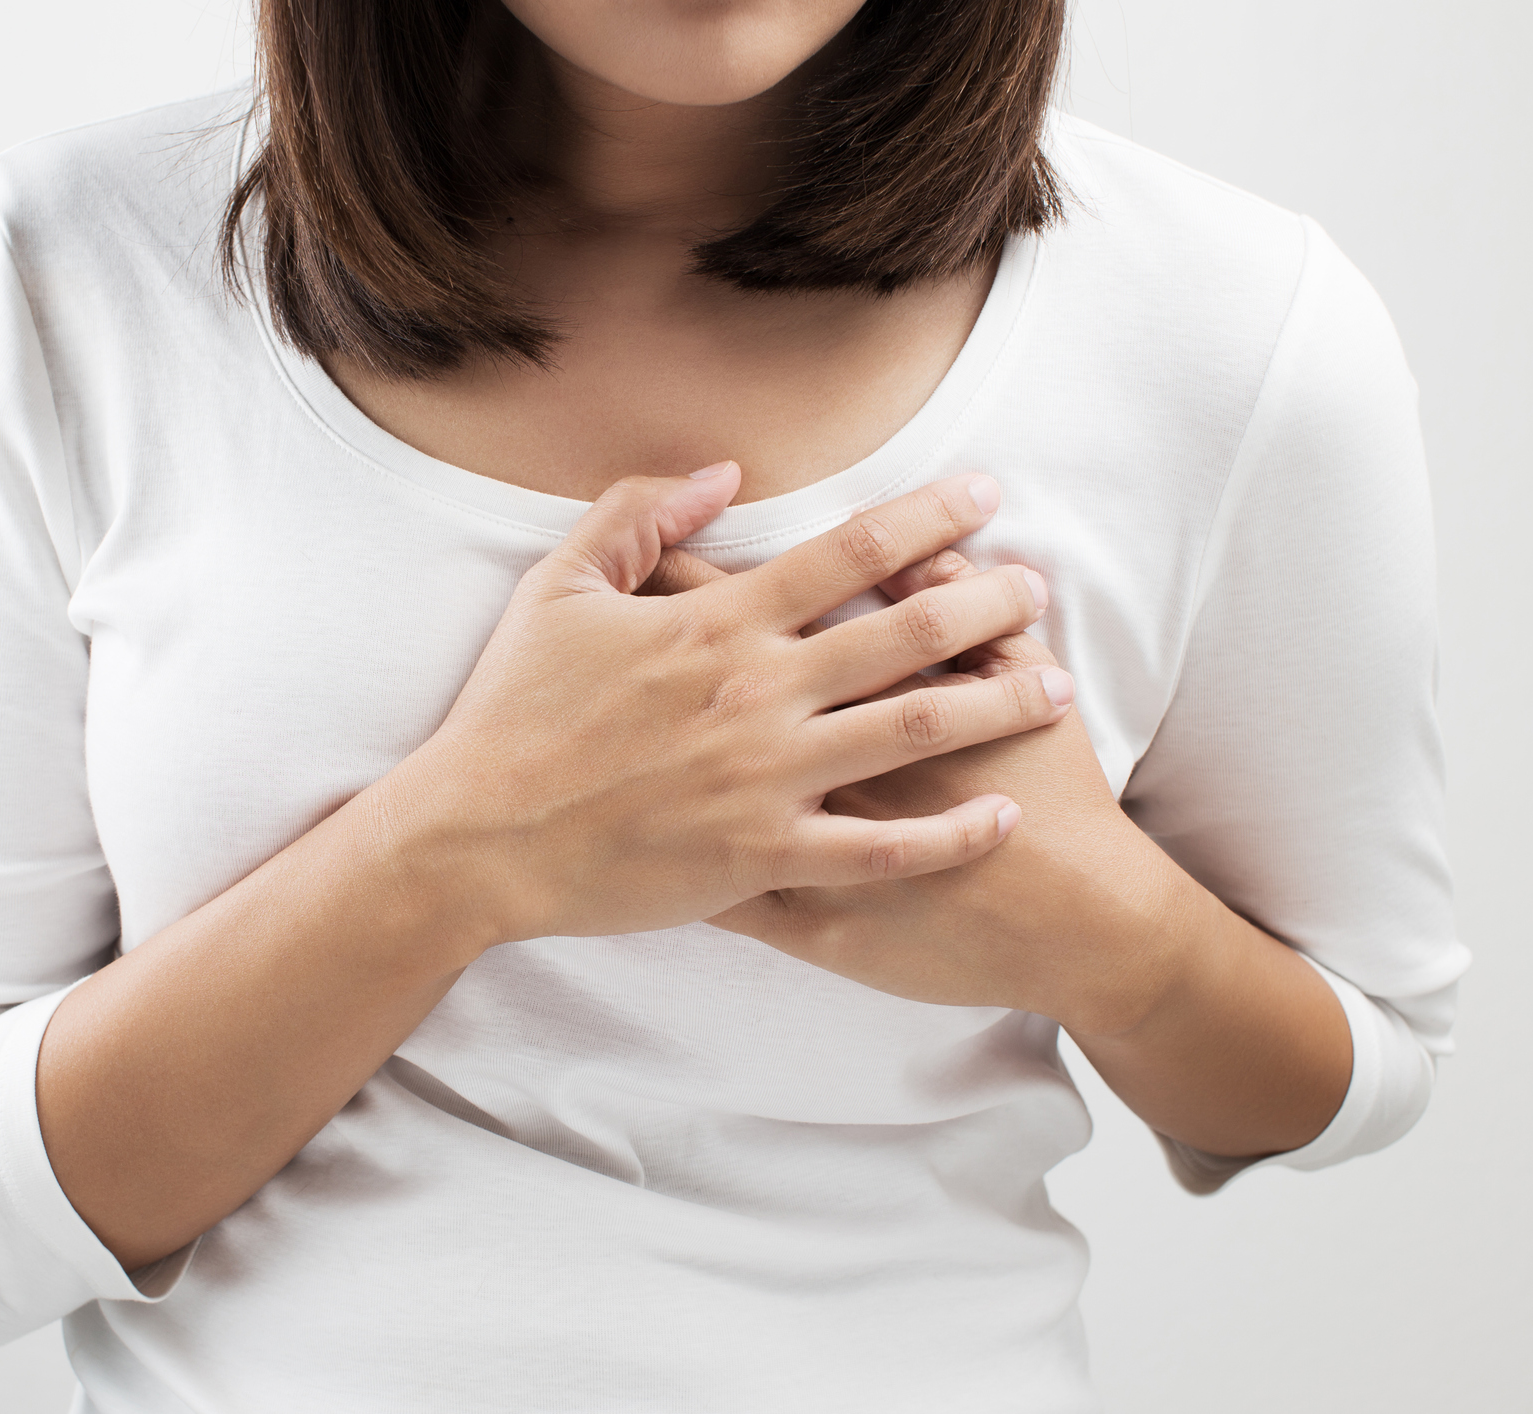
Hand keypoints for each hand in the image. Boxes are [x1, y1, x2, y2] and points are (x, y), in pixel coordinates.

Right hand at [358, 464, 1076, 953]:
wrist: (475, 836)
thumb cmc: (512, 711)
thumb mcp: (558, 587)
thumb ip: (638, 516)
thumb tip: (723, 473)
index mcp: (718, 622)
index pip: (851, 553)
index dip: (930, 517)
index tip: (986, 493)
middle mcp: (759, 692)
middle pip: (907, 635)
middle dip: (990, 605)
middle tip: (1040, 590)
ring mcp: (766, 778)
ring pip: (914, 734)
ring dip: (997, 705)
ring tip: (1057, 689)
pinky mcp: (761, 857)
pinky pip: (879, 851)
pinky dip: (948, 836)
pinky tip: (1000, 817)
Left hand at [645, 541, 1186, 1033]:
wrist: (1071, 921)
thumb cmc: (1054, 795)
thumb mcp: (1021, 679)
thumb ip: (963, 608)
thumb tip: (925, 551)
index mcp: (841, 688)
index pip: (739, 610)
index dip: (683, 576)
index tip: (647, 560)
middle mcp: (794, 755)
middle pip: (684, 691)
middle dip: (633, 657)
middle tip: (587, 627)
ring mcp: (786, 839)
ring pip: (679, 794)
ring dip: (636, 762)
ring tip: (595, 733)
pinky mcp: (794, 913)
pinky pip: (707, 892)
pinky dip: (667, 874)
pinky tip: (631, 857)